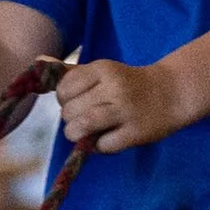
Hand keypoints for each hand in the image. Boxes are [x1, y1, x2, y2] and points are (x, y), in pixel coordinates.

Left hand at [56, 57, 188, 152]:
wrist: (172, 93)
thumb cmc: (129, 84)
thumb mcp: (102, 71)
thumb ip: (71, 72)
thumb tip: (37, 62)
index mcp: (103, 69)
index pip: (64, 88)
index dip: (64, 100)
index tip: (75, 102)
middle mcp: (113, 88)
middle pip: (71, 110)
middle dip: (70, 119)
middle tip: (82, 119)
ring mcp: (125, 111)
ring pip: (82, 127)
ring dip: (77, 135)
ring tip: (84, 134)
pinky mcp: (135, 133)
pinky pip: (103, 146)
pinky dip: (98, 147)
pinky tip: (105, 140)